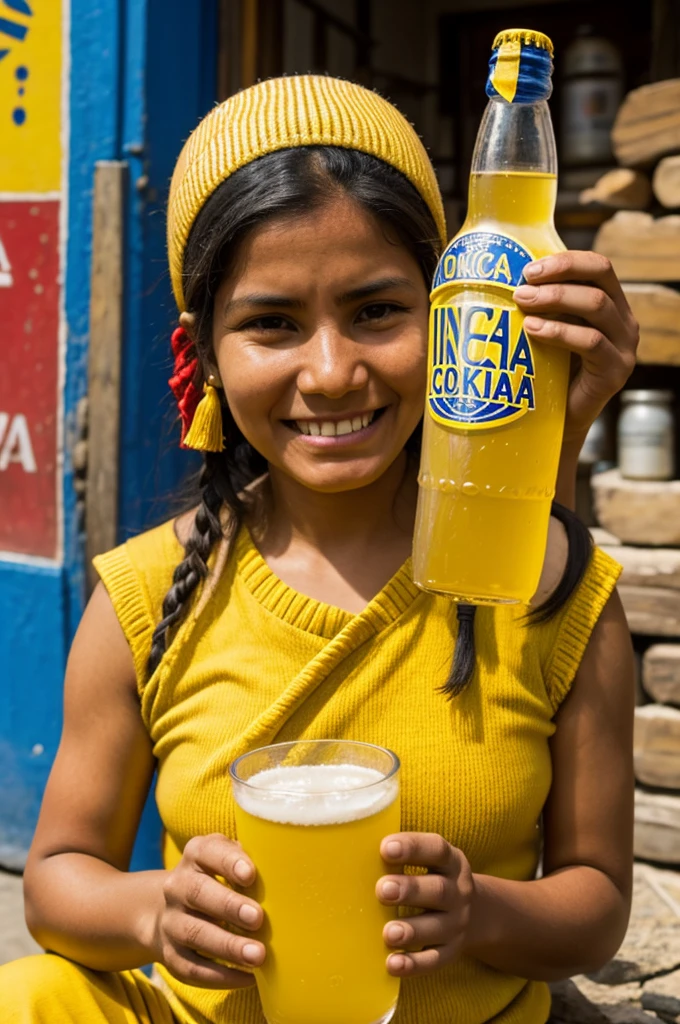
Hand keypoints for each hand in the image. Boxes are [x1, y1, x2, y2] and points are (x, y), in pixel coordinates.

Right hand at [153, 834, 264, 988]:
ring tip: (258, 955)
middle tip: (258, 918)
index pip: (207, 852)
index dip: (228, 862)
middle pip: (198, 893)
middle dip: (229, 906)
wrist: (169, 909)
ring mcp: (171, 922)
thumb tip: (282, 872)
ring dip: (227, 946)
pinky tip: (248, 978)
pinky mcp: (171, 954)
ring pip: (195, 933)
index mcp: (196, 855)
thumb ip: (247, 860)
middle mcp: (177, 886)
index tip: (250, 874)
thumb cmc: (216, 878)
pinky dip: (221, 976)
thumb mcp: (226, 859)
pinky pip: (193, 968)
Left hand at [377, 833, 473, 977]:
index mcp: (451, 862)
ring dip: (412, 930)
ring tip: (388, 933)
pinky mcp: (451, 951)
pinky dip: (414, 964)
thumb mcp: (430, 860)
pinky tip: (392, 964)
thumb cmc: (433, 877)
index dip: (413, 847)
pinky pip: (435, 959)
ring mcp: (457, 923)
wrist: (477, 913)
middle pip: (438, 890)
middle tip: (382, 890)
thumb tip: (355, 847)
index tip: (385, 848)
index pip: (436, 850)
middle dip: (410, 890)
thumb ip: (402, 855)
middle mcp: (458, 892)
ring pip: (438, 927)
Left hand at [513, 252, 638, 446]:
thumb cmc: (550, 372)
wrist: (559, 421)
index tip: (529, 268)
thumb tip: (508, 276)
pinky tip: (533, 329)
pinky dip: (559, 331)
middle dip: (557, 277)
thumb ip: (546, 306)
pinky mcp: (615, 372)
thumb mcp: (551, 330)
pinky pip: (591, 342)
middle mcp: (624, 322)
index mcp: (612, 305)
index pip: (598, 267)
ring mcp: (624, 347)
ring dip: (555, 299)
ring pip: (596, 306)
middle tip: (521, 287)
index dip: (566, 261)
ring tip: (521, 303)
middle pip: (599, 280)